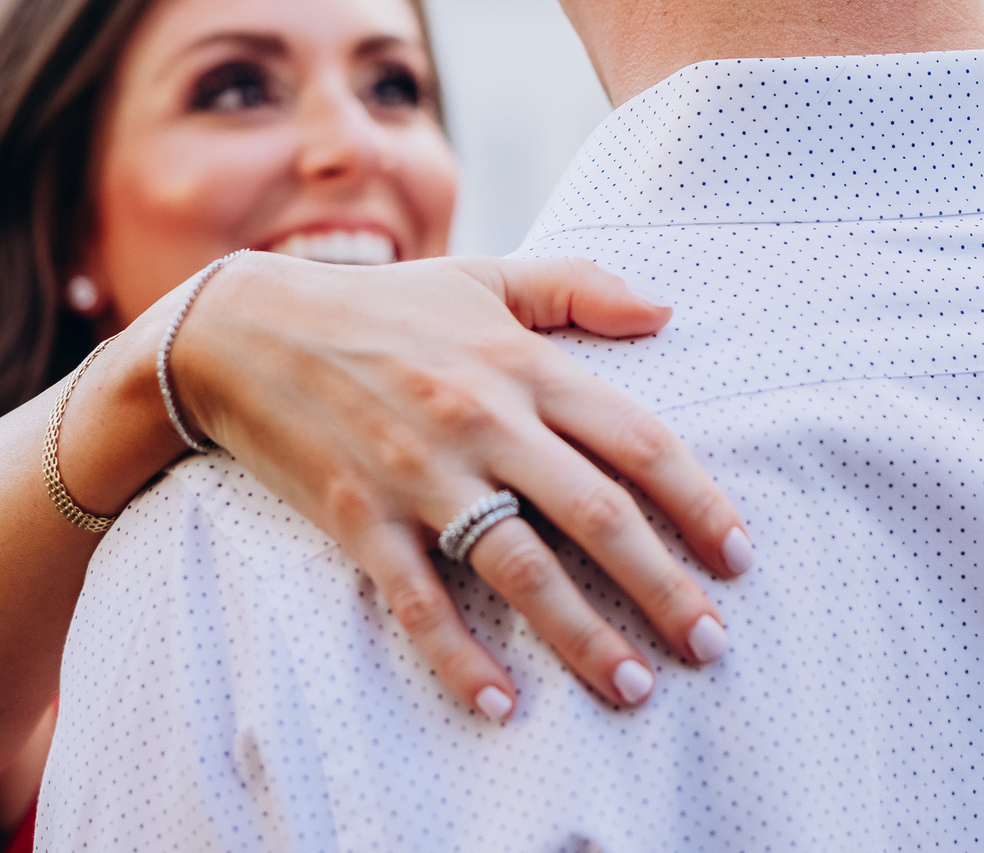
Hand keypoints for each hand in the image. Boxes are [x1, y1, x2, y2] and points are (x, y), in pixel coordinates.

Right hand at [167, 251, 748, 718]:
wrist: (245, 330)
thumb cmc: (382, 306)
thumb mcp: (484, 278)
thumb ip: (579, 288)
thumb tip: (666, 311)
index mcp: (522, 363)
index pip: (636, 440)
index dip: (697, 502)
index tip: (738, 556)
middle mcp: (481, 418)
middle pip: (595, 513)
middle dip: (662, 587)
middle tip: (709, 645)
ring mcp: (418, 472)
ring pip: (518, 567)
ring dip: (580, 636)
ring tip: (631, 687)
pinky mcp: (357, 517)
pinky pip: (418, 600)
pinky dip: (458, 658)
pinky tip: (501, 706)